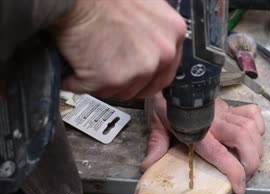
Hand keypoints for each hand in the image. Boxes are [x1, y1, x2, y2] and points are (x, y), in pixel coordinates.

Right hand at [52, 0, 185, 98]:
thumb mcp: (144, 8)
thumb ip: (153, 33)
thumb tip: (150, 50)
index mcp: (173, 32)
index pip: (167, 69)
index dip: (147, 73)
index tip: (134, 72)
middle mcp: (164, 53)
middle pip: (147, 86)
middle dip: (127, 82)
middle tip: (108, 67)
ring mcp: (141, 68)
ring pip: (122, 91)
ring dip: (104, 82)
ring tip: (91, 57)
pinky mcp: (114, 79)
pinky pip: (96, 91)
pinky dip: (80, 82)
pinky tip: (77, 62)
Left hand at [142, 94, 265, 193]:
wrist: (173, 76)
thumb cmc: (165, 101)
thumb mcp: (156, 123)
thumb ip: (156, 145)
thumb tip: (147, 167)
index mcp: (197, 130)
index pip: (219, 153)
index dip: (234, 171)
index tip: (240, 187)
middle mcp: (216, 120)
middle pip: (244, 138)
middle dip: (252, 160)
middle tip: (248, 173)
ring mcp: (225, 111)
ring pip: (251, 127)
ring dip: (257, 146)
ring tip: (252, 160)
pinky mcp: (230, 105)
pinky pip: (252, 112)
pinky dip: (258, 125)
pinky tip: (254, 136)